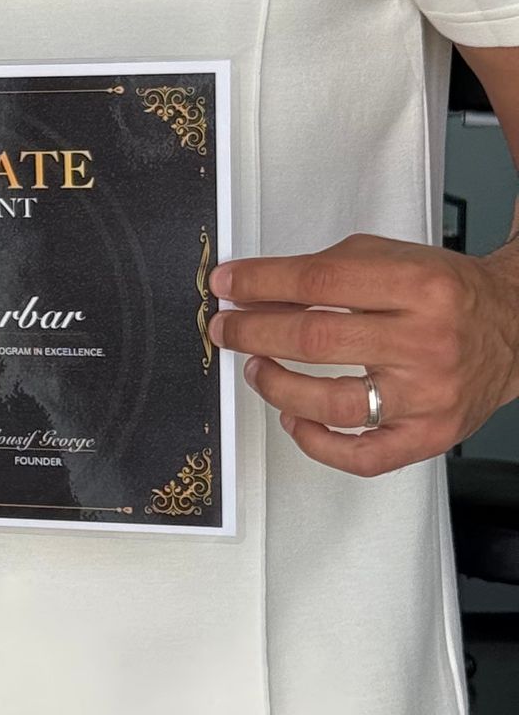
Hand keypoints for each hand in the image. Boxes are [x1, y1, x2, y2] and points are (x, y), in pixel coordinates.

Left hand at [210, 231, 518, 474]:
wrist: (514, 328)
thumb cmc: (447, 295)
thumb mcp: (395, 259)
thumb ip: (331, 270)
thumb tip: (258, 289)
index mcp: (418, 286)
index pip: (319, 282)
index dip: (261, 283)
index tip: (227, 284)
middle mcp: (427, 341)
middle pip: (317, 340)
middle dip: (254, 332)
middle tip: (225, 328)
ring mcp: (429, 395)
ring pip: (334, 403)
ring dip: (277, 386)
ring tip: (256, 369)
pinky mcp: (430, 436)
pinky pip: (363, 456)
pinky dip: (318, 444)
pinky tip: (295, 420)